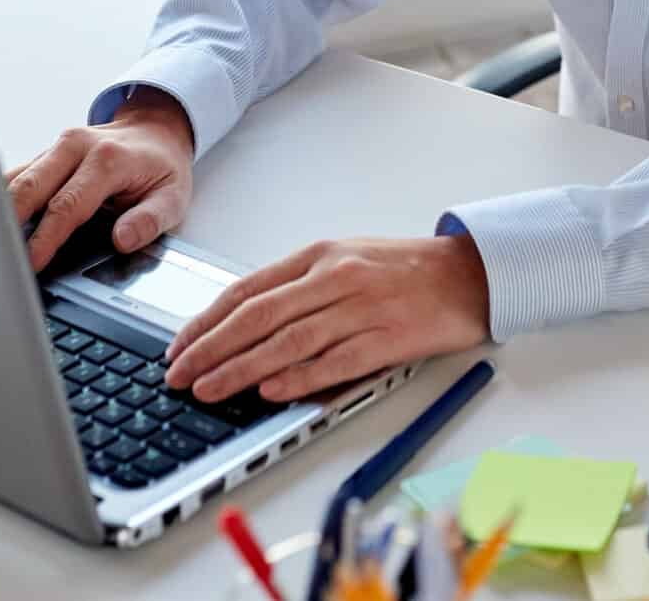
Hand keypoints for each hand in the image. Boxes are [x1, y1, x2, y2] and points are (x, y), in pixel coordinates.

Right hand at [5, 91, 195, 271]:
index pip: (67, 205)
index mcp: (107, 159)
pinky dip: (2, 198)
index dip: (46, 237)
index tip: (31, 262)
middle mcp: (76, 146)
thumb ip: (149, 220)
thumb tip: (123, 240)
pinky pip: (17, 175)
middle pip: (30, 187)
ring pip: (16, 179)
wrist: (155, 128)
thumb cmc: (161, 165)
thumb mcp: (173, 197)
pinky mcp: (45, 153)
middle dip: (9, 223)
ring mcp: (57, 147)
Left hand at [163, 234, 491, 404]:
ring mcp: (362, 308)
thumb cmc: (404, 269)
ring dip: (242, 369)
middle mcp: (335, 278)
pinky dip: (300, 378)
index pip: (247, 290)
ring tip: (210, 390)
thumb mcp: (344, 260)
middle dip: (211, 349)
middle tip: (179, 376)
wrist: (470, 273)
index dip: (206, 321)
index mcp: (318, 256)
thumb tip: (241, 320)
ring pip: (289, 342)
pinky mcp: (389, 339)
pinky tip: (271, 392)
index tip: (179, 348)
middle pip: (258, 316)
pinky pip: (336, 362)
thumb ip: (297, 286)